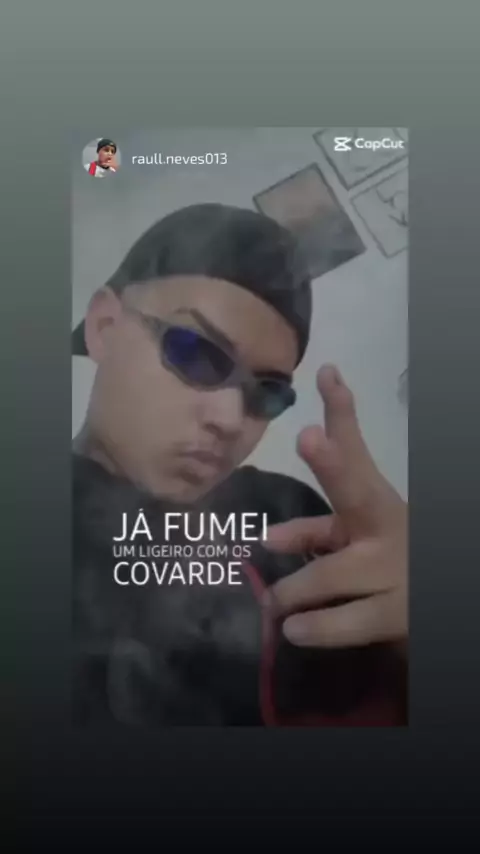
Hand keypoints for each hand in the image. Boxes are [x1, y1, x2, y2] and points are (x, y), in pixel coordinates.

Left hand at [265, 365, 407, 652]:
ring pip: (331, 573)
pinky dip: (317, 628)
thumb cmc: (383, 565)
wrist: (427, 599)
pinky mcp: (396, 615)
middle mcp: (386, 528)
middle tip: (310, 436)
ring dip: (296, 589)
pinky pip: (347, 622)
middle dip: (334, 462)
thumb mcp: (355, 540)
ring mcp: (393, 572)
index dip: (341, 414)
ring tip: (275, 604)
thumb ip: (314, 533)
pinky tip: (295, 630)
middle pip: (358, 488)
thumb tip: (268, 538)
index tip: (328, 375)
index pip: (357, 453)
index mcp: (376, 504)